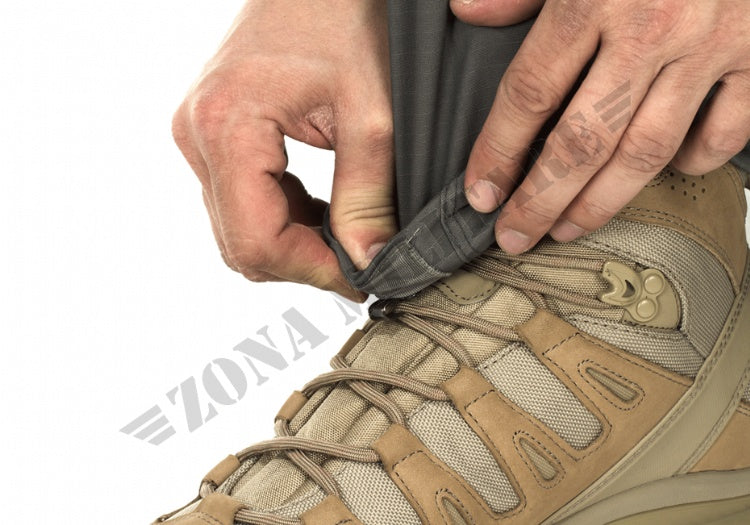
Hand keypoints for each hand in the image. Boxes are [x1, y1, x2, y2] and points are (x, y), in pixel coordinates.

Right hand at [172, 0, 396, 300]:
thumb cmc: (341, 16)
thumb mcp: (369, 111)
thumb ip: (367, 195)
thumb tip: (367, 263)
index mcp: (226, 128)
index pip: (255, 241)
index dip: (311, 271)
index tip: (360, 279)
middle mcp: (197, 136)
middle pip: (241, 243)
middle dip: (302, 262)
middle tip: (359, 262)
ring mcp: (199, 136)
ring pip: (239, 228)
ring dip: (294, 243)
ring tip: (348, 231)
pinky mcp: (212, 136)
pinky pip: (241, 202)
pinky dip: (283, 218)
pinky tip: (323, 210)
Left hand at [455, 0, 749, 253]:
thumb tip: (467, 13)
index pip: (529, 94)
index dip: (497, 152)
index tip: (478, 193)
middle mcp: (651, 28)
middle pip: (581, 142)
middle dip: (540, 200)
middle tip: (512, 238)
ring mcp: (711, 47)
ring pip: (645, 152)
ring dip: (600, 202)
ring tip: (564, 230)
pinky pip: (725, 132)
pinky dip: (692, 162)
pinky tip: (661, 175)